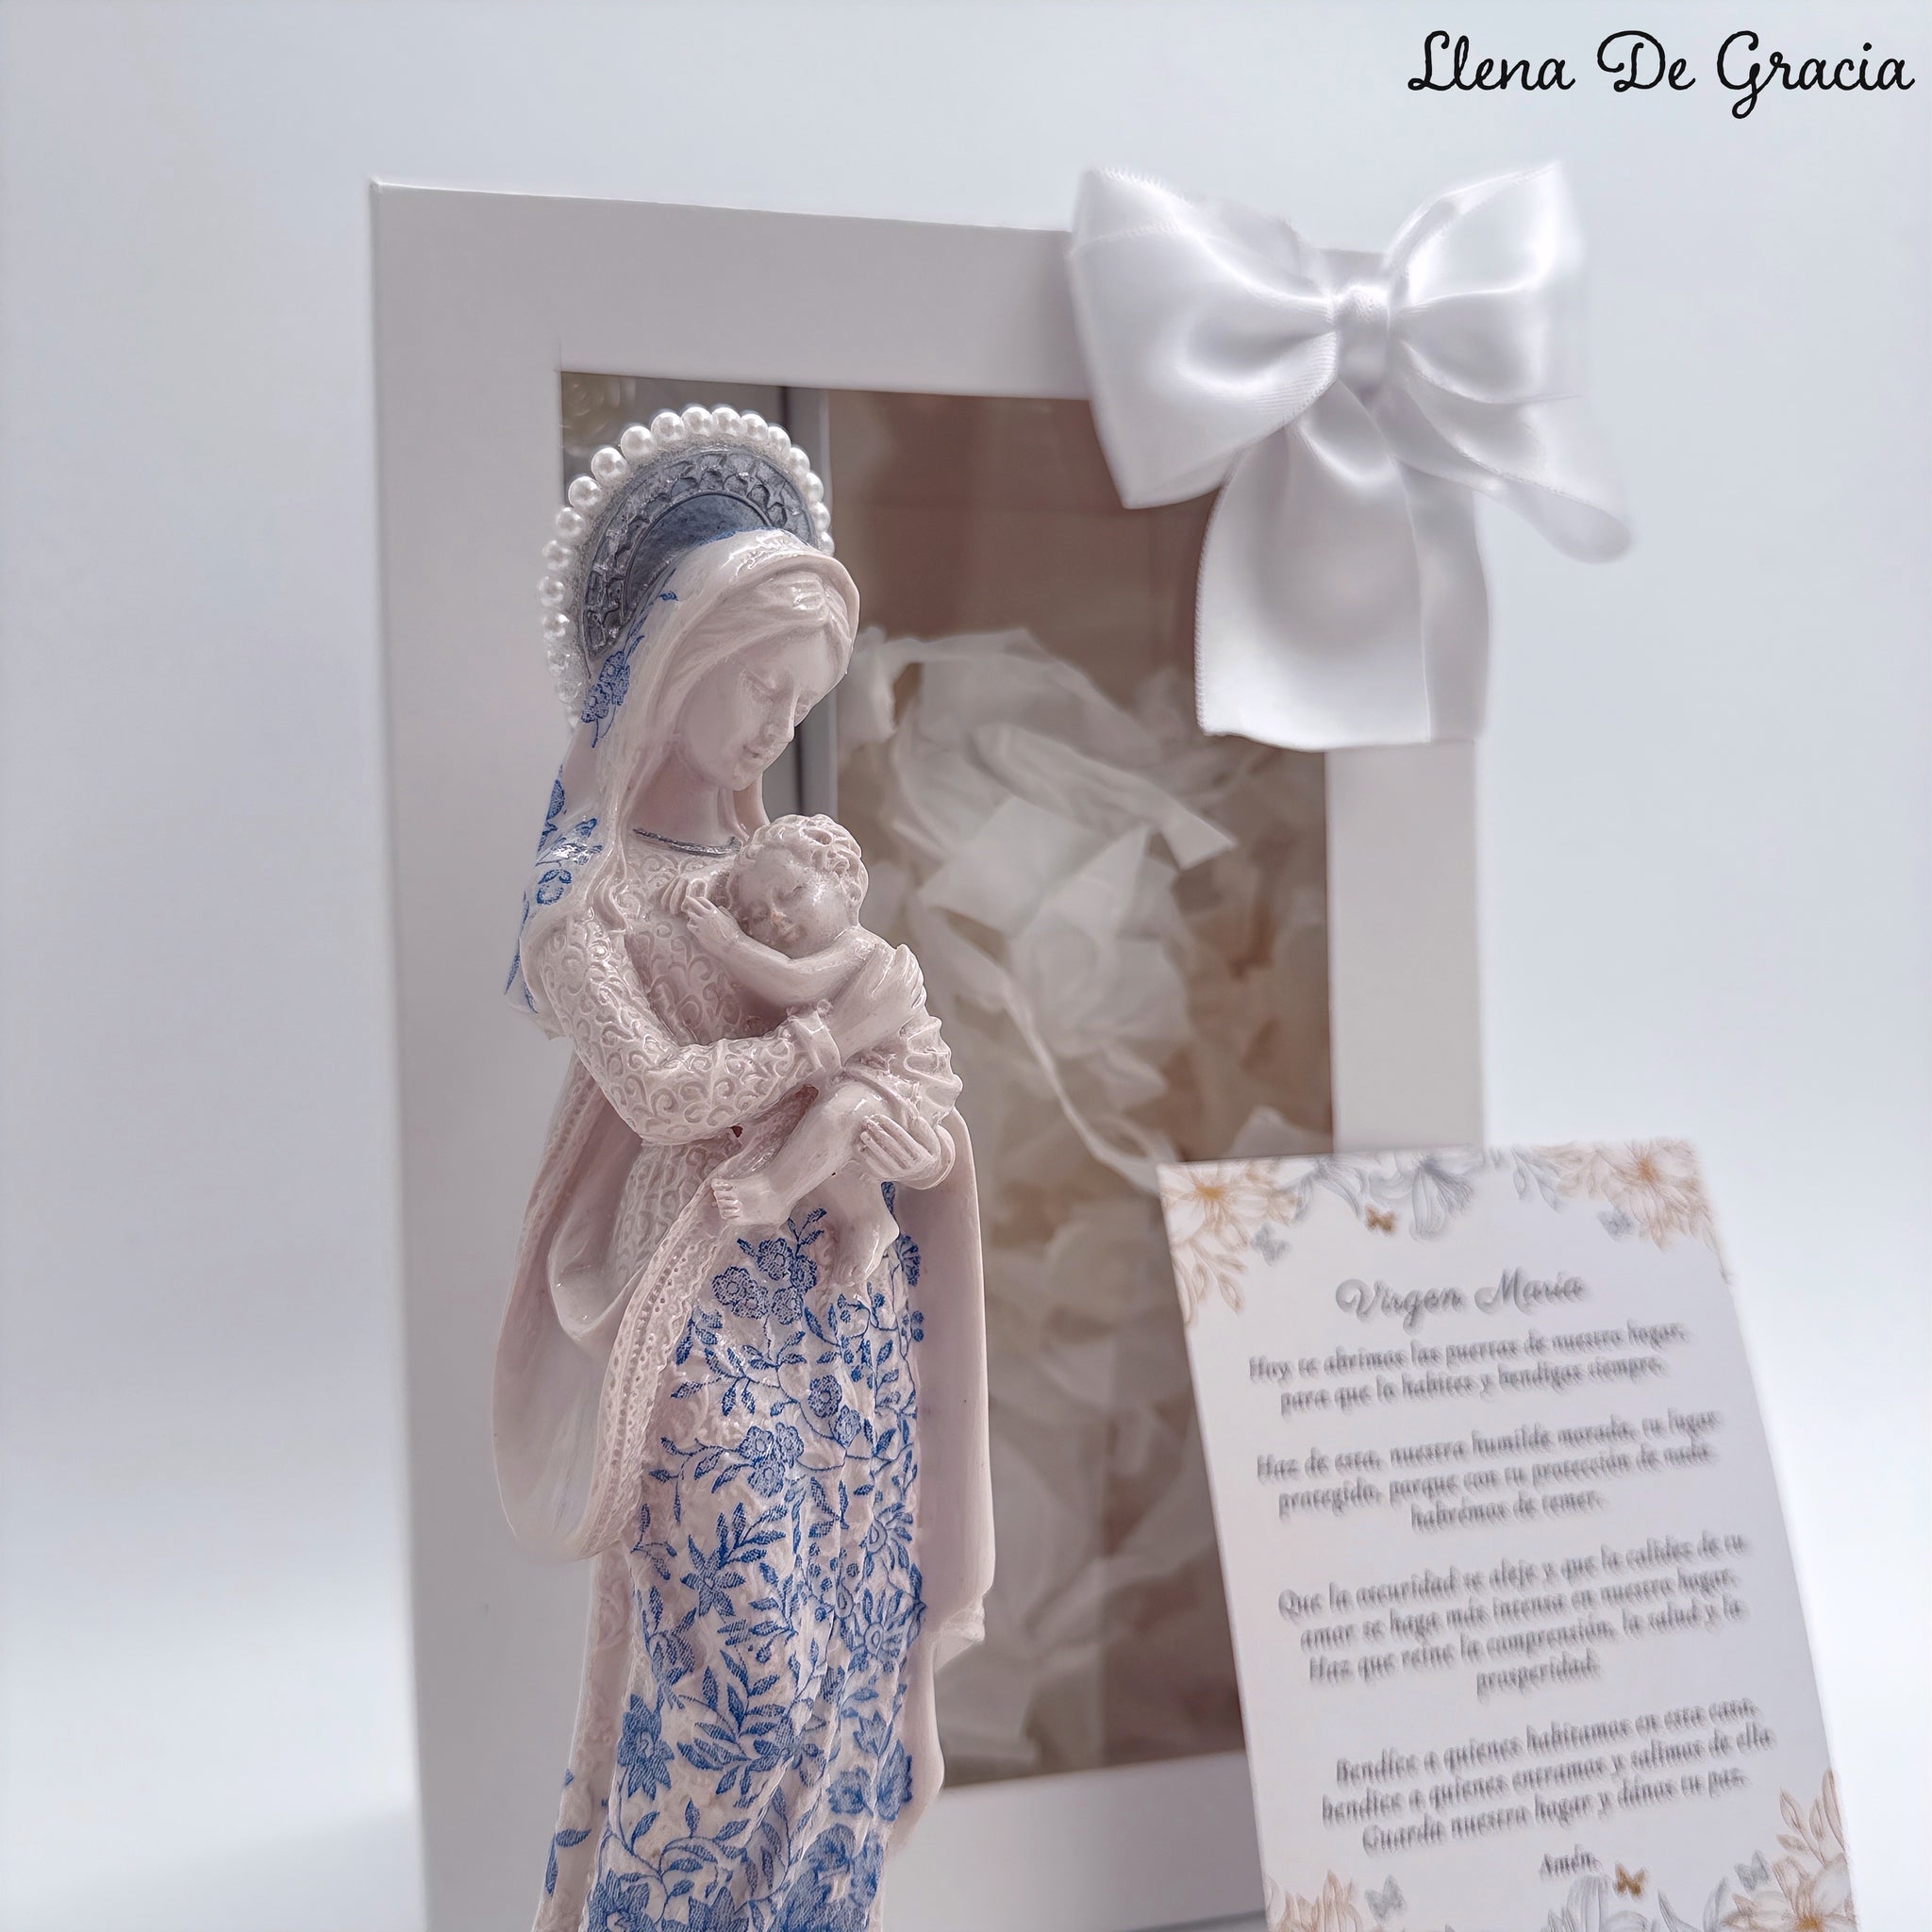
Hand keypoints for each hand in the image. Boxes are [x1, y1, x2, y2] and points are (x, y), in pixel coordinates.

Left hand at [684, 895, 743, 957]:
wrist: (731, 946)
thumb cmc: (734, 933)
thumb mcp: (731, 919)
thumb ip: (725, 912)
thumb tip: (720, 907)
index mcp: (715, 911)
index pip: (703, 900)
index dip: (698, 899)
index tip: (696, 899)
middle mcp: (706, 915)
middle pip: (694, 904)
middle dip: (689, 900)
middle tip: (687, 899)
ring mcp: (701, 924)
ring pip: (690, 914)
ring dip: (690, 913)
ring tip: (690, 914)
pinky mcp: (698, 933)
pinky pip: (690, 926)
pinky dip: (690, 924)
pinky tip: (692, 926)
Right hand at [821, 945, 922, 1060]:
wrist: (845, 1038)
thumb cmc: (848, 1009)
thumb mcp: (859, 984)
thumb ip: (874, 965)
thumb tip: (884, 949)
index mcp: (896, 987)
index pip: (906, 964)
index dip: (905, 954)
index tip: (902, 947)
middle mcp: (905, 999)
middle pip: (914, 975)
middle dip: (912, 963)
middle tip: (907, 955)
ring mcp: (905, 1011)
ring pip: (918, 988)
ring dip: (917, 975)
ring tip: (912, 968)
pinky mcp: (902, 1021)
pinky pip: (918, 1003)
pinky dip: (920, 992)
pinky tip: (917, 990)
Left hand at [856, 1112, 945, 1184]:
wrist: (923, 1173)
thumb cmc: (926, 1151)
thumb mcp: (932, 1141)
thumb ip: (924, 1129)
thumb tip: (916, 1118)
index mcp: (919, 1155)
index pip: (903, 1138)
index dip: (891, 1126)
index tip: (880, 1116)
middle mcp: (908, 1166)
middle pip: (890, 1147)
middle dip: (878, 1133)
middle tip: (868, 1122)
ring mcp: (896, 1173)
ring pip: (880, 1158)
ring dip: (870, 1145)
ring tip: (863, 1133)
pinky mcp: (886, 1177)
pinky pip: (874, 1168)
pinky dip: (865, 1158)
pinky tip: (859, 1147)